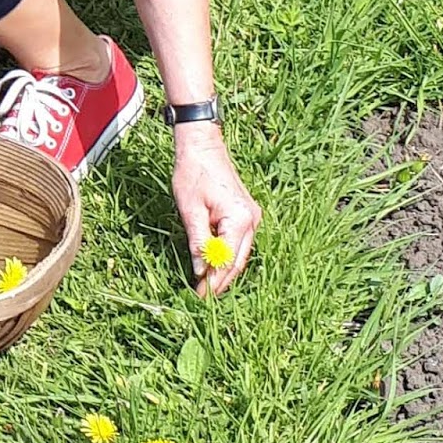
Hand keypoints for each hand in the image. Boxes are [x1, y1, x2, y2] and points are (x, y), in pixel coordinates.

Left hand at [170, 122, 260, 297]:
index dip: (214, 281)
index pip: (227, 260)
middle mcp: (252, 220)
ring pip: (239, 253)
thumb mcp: (190, 209)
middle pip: (238, 261)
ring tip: (206, 285)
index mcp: (240, 219)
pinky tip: (214, 263)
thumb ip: (198, 242)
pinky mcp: (246, 214)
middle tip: (202, 297)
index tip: (199, 296)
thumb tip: (200, 271)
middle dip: (221, 280)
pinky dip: (227, 254)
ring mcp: (252, 217)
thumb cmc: (193, 172)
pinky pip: (238, 242)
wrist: (202, 145)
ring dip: (224, 269)